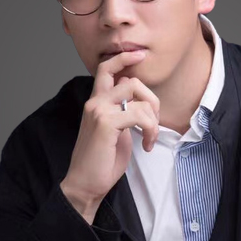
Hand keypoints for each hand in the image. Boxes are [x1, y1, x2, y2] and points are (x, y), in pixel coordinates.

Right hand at [60, 49, 160, 213]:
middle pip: (132, 80)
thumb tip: (140, 103)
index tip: (140, 55)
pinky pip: (140, 114)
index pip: (106, 69)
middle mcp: (95, 102)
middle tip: (155, 124)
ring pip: (137, 94)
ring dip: (153, 118)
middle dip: (153, 100)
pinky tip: (147, 144)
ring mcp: (99, 111)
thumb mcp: (117, 132)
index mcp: (96, 103)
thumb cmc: (102, 162)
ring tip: (150, 137)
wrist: (85, 185)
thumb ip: (125, 113)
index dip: (124, 58)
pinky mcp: (106, 123)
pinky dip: (150, 129)